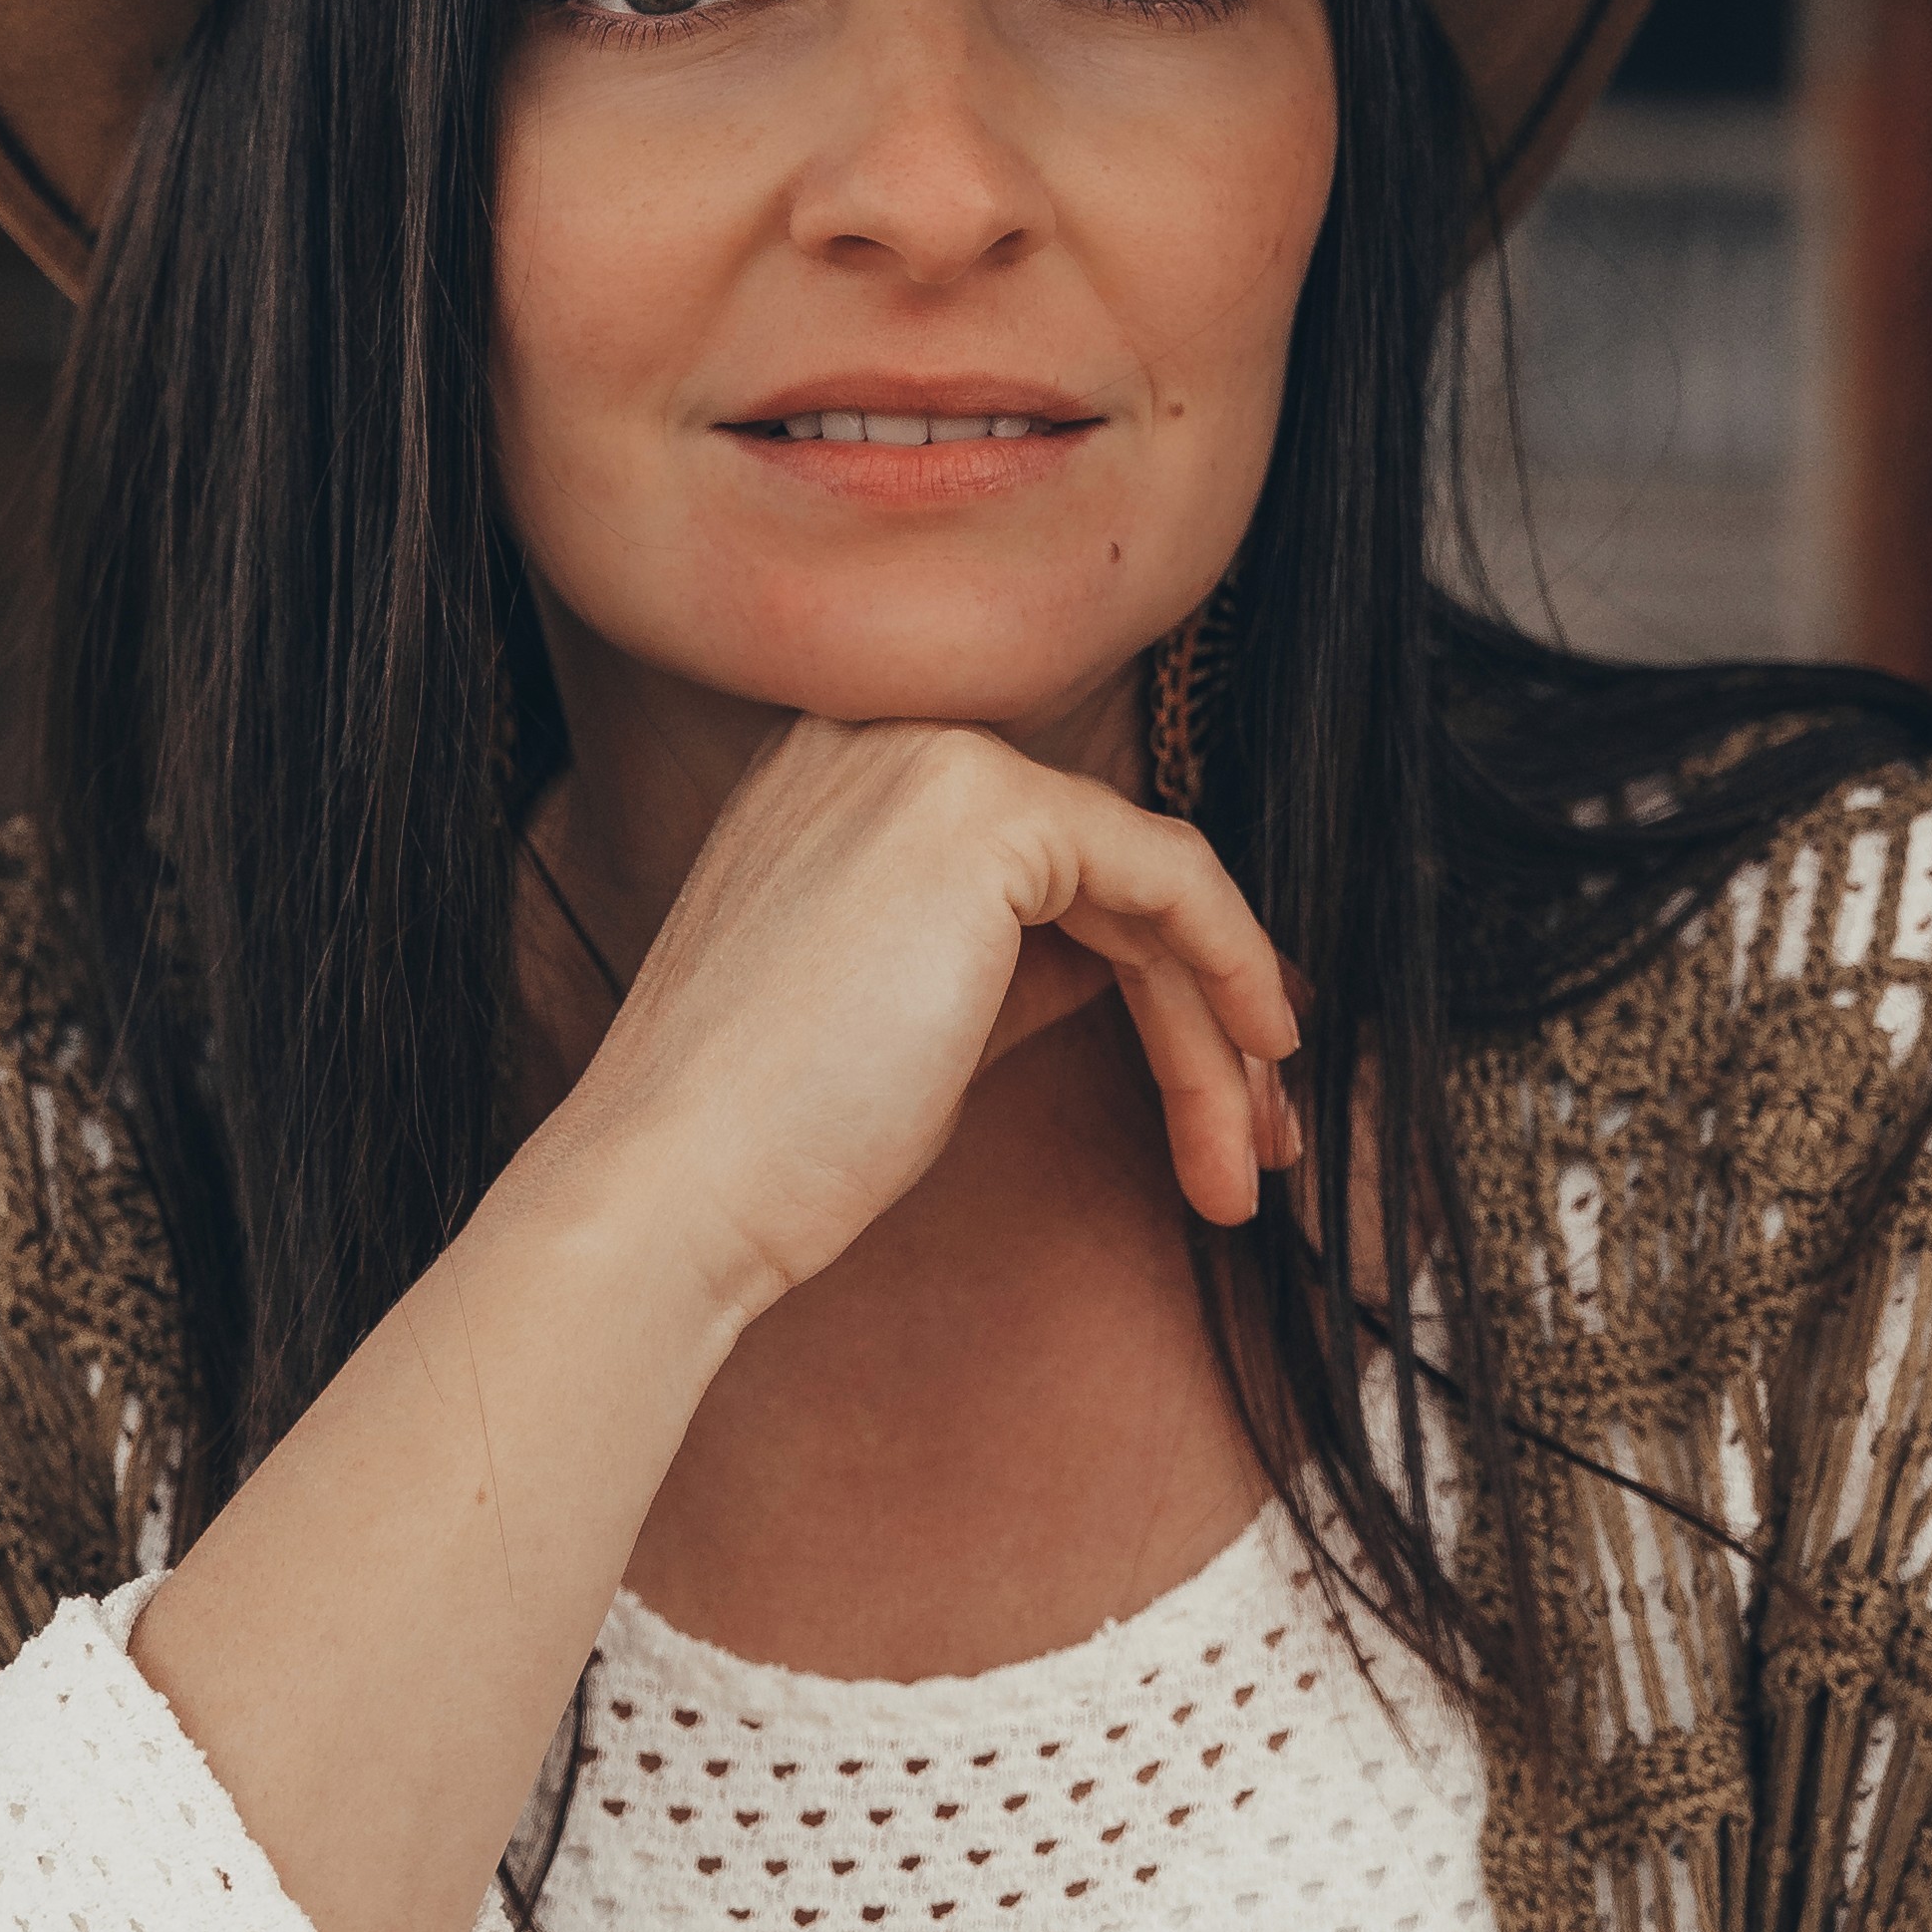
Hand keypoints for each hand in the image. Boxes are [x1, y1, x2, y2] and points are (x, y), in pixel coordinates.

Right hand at [542, 712, 1300, 1319]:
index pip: (1044, 863)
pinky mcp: (983, 808)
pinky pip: (1168, 875)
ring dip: (1216, 1034)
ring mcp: (928, 760)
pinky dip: (1232, 963)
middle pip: (1104, 877)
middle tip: (1252, 1147)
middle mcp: (878, 742)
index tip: (1216, 1087)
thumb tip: (1140, 964)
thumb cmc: (773, 1147)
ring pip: (1145, 889)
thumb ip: (1015, 964)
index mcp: (840, 783)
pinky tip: (1260, 1055)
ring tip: (1246, 1165)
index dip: (1150, 973)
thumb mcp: (915, 1026)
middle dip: (1200, 1017)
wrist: (672, 1189)